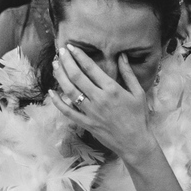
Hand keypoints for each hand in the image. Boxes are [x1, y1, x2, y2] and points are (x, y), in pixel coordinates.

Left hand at [49, 45, 156, 165]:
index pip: (91, 68)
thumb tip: (122, 56)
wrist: (135, 142)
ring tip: (55, 65)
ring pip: (70, 91)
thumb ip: (128, 73)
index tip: (71, 47)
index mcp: (112, 89)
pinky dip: (58, 102)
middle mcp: (99, 99)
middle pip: (77, 76)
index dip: (79, 55)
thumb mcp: (138, 92)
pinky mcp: (86, 123)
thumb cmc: (139, 117)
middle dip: (67, 62)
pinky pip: (68, 112)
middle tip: (61, 52)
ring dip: (60, 76)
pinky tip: (51, 92)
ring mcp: (91, 112)